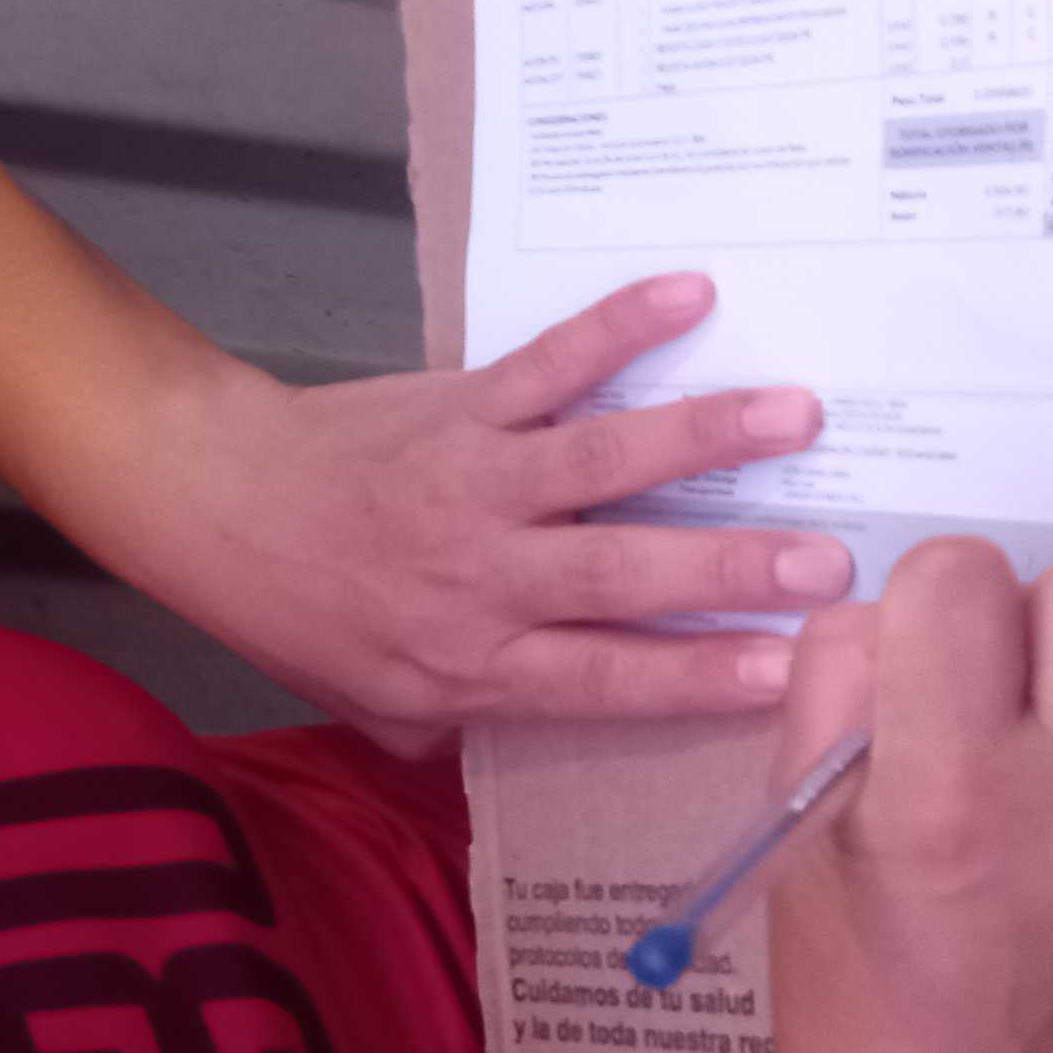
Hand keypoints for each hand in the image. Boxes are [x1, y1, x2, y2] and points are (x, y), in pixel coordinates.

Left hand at [103, 274, 851, 753]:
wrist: (221, 506)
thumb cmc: (307, 616)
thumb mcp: (379, 707)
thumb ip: (468, 732)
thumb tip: (557, 759)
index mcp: (473, 663)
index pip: (604, 681)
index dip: (697, 677)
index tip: (790, 673)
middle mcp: (484, 578)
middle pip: (623, 577)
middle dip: (731, 571)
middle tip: (831, 562)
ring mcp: (478, 483)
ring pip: (604, 461)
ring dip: (704, 436)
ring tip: (797, 413)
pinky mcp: (464, 405)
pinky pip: (550, 362)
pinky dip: (618, 324)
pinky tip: (689, 293)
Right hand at [764, 539, 1052, 1052]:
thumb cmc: (847, 1000)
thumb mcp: (795, 836)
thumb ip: (835, 692)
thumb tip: (897, 612)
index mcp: (947, 787)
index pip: (961, 574)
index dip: (923, 603)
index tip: (910, 665)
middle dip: (1026, 618)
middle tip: (984, 696)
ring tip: (1036, 760)